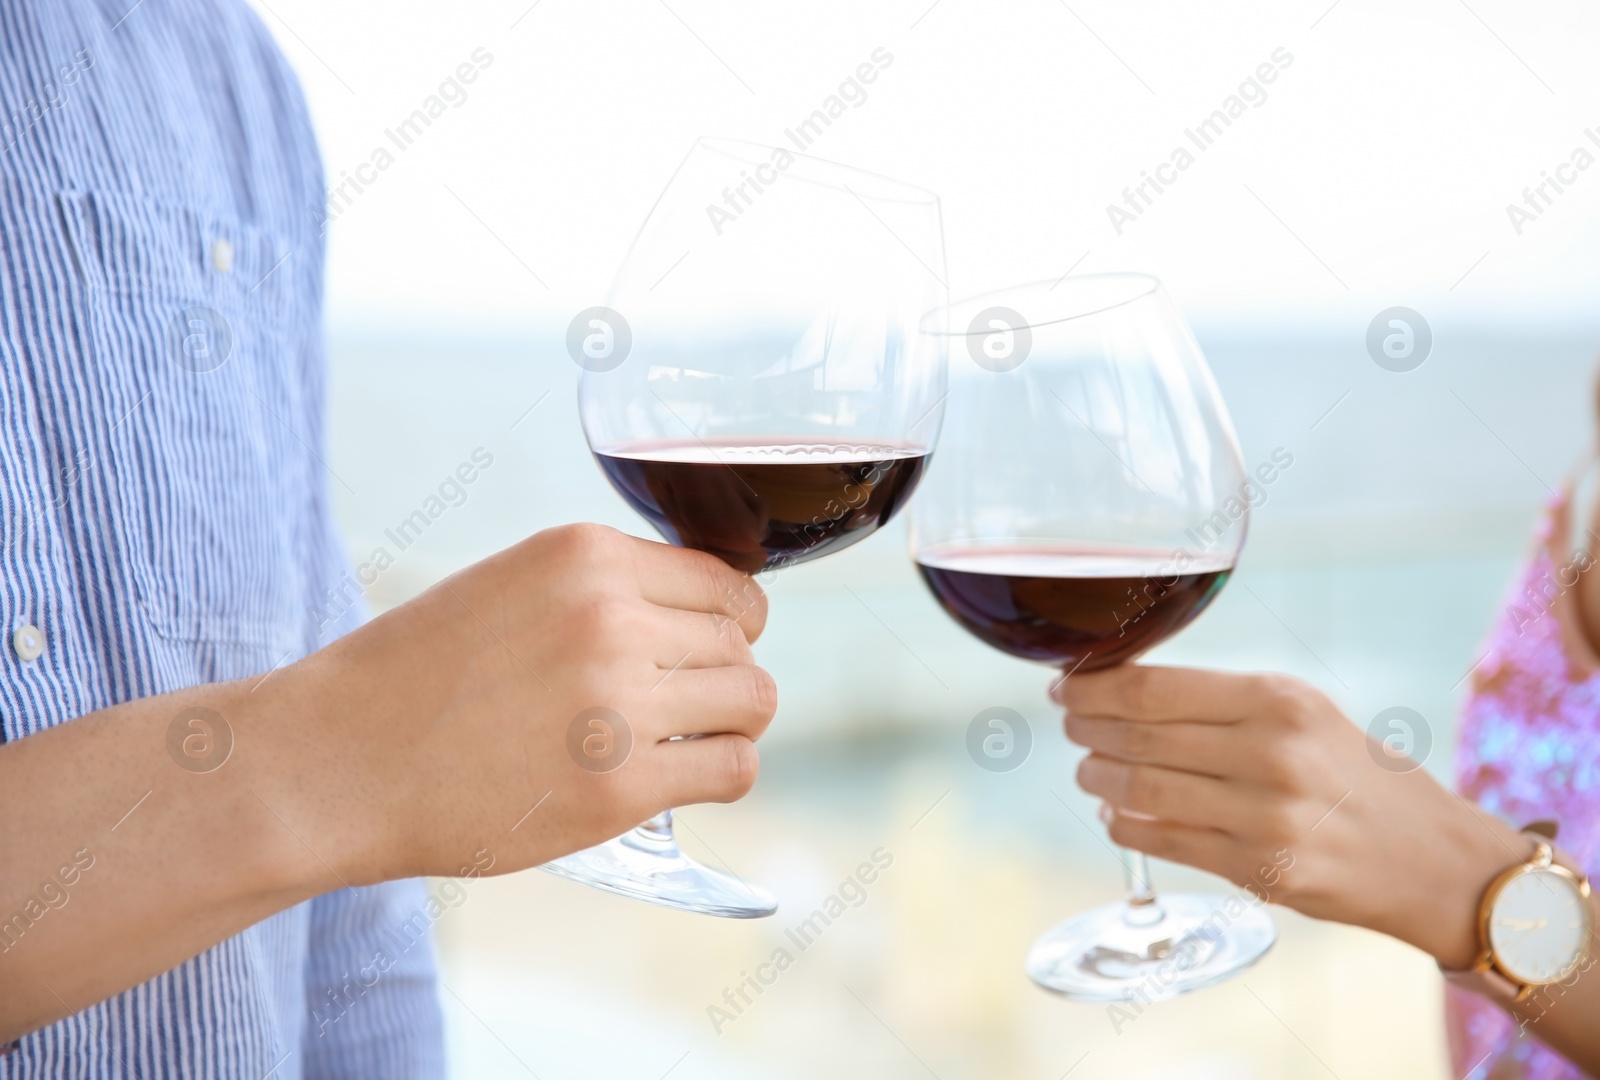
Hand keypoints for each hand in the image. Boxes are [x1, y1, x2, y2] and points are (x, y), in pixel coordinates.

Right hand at [258, 523, 776, 885]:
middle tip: (683, 702)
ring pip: (754, 699)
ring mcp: (621, 702)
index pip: (724, 579)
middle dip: (723, 671)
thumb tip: (699, 615)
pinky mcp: (620, 787)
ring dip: (732, 721)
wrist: (337, 762)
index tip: (707, 646)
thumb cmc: (414, 678)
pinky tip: (686, 778)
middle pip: (742, 639)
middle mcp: (612, 617)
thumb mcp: (509, 585)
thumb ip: (601, 589)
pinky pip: (735, 769)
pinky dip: (725, 774)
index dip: (727, 618)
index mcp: (585, 556)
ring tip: (691, 739)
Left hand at [1055, 665, 1528, 968]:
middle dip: (1086, 728)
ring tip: (1087, 769)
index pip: (1153, 688)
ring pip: (1140, 790)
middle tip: (1070, 725)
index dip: (1093, 686)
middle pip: (1137, 737)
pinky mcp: (1260, 872)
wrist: (1434, 859)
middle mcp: (1270, 754)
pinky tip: (1114, 814)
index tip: (1066, 684)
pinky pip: (1162, 842)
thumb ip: (1224, 702)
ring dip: (1096, 778)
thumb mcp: (1305, 712)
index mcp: (1277, 700)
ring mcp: (1264, 817)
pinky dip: (1123, 825)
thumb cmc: (1357, 775)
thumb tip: (1124, 692)